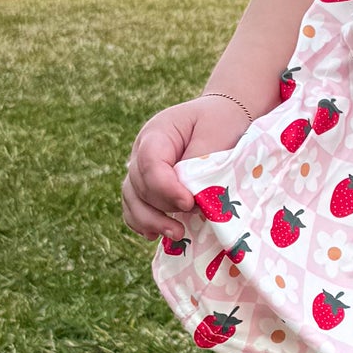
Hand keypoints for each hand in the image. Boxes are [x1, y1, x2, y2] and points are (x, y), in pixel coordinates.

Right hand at [121, 96, 244, 242]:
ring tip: (177, 234)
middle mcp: (141, 151)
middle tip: (195, 214)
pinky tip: (156, 235)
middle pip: (140, 185)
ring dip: (151, 220)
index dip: (166, 188)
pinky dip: (142, 222)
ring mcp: (141, 169)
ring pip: (132, 199)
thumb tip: (190, 194)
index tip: (189, 202)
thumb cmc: (220, 121)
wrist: (219, 116)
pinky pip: (134, 206)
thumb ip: (200, 161)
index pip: (150, 163)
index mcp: (157, 132)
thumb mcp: (216, 132)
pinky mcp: (146, 185)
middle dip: (164, 206)